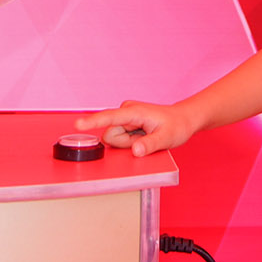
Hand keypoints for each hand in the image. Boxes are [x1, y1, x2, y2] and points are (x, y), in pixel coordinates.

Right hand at [75, 100, 199, 156]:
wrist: (182, 120)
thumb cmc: (177, 126)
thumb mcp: (167, 138)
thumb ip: (150, 144)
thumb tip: (135, 150)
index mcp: (134, 111)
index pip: (110, 117)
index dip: (93, 121)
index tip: (78, 124)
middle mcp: (125, 111)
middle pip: (110, 136)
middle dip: (124, 144)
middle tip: (145, 139)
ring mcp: (124, 117)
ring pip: (114, 139)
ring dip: (128, 143)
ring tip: (145, 137)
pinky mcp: (124, 123)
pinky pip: (119, 139)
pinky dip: (129, 141)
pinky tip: (142, 136)